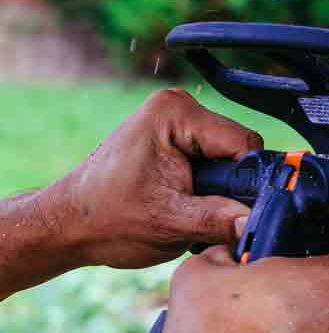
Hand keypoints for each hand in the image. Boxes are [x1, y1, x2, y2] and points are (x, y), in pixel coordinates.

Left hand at [45, 88, 262, 268]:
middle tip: (200, 213)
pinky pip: (213, 159)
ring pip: (228, 158)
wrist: (68, 226)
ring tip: (188, 209)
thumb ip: (219, 220)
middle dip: (228, 186)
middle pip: (238, 150)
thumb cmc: (104, 219)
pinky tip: (184, 200)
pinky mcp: (174, 136)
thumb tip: (256, 224)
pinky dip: (206, 185)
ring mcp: (175, 120)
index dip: (245, 182)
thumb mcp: (169, 224)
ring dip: (217, 188)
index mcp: (176, 113)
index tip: (233, 209)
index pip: (244, 143)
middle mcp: (178, 107)